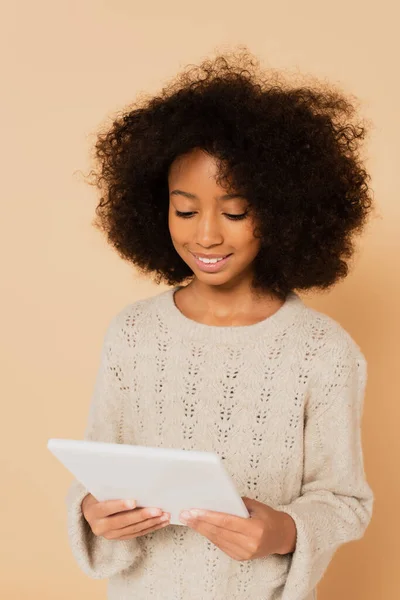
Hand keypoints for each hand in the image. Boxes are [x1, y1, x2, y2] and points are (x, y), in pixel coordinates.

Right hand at [81, 493, 170, 539]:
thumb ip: (113, 487)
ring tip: (164, 516)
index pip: (107, 508)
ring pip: (133, 529)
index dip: (120, 505)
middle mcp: (99, 526)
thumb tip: (133, 477)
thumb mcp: (101, 490)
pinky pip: (137, 533)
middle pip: (123, 521)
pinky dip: (150, 527)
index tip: (133, 502)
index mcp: (93, 511)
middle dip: (142, 515)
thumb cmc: (100, 495)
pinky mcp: (120, 538)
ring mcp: (110, 534)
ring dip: (150, 522)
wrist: (91, 511)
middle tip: (157, 510)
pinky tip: (161, 522)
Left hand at [178, 496, 295, 560]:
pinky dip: (209, 535)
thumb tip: (215, 498)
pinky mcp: (239, 557)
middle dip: (199, 522)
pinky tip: (200, 527)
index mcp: (255, 529)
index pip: (226, 521)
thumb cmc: (268, 517)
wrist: (282, 536)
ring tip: (188, 519)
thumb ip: (237, 503)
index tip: (193, 511)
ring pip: (217, 539)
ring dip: (201, 529)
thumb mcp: (256, 506)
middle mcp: (249, 544)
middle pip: (219, 531)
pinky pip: (220, 544)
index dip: (208, 516)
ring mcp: (244, 553)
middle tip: (184, 514)